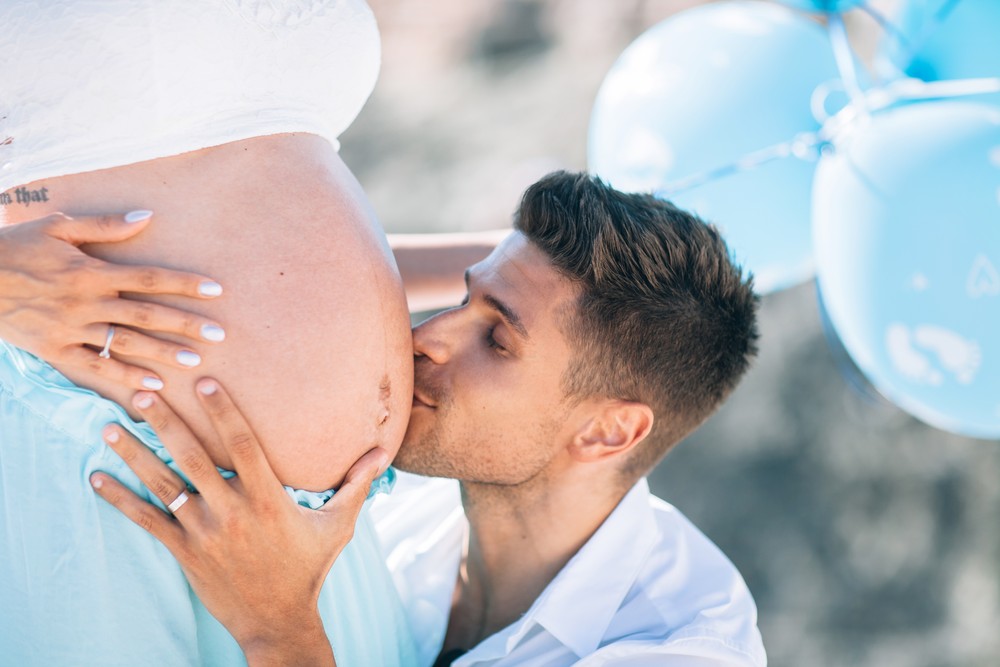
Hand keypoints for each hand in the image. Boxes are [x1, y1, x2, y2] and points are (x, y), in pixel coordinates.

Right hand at [0, 211, 225, 390]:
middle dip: (186, 323)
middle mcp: (86, 301)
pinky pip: (96, 367)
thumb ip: (104, 226)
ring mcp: (71, 329)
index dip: (184, 283)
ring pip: (126, 342)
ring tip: (196, 361)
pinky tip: (154, 385)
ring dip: (163, 353)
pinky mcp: (55, 351)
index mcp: (91, 270)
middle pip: (146, 313)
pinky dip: (125, 377)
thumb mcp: (57, 228)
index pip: (149, 277)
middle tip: (220, 334)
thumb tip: (147, 216)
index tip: (216, 289)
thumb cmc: (15, 247)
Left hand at [90, 378, 387, 666]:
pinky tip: (97, 478)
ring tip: (109, 426)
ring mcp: (204, 533)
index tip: (204, 382)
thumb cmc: (310, 568)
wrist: (278, 621)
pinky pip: (147, 521)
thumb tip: (384, 452)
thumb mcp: (338, 524)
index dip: (222, 411)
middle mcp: (232, 512)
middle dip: (166, 423)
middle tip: (142, 391)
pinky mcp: (184, 552)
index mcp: (268, 499)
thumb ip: (356, 484)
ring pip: (163, 485)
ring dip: (134, 455)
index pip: (242, 444)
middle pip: (193, 458)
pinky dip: (120, 499)